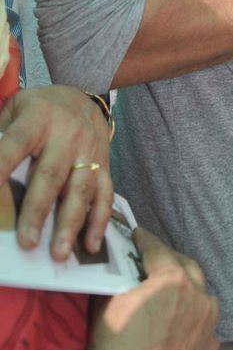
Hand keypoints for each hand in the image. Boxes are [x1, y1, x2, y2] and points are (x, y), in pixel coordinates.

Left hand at [0, 85, 112, 259]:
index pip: (15, 143)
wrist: (84, 96)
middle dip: (38, 210)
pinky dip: (99, 221)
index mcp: (38, 118)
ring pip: (81, 189)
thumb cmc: (40, 110)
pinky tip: (90, 245)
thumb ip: (1, 134)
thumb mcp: (15, 109)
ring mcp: (88, 152)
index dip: (1, 165)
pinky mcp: (103, 165)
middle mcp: (66, 135)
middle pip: (51, 175)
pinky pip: (105, 194)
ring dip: (70, 223)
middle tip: (27, 241)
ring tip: (59, 253)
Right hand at [81, 228, 219, 349]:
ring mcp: (208, 324)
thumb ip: (121, 279)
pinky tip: (180, 324)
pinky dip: (193, 319)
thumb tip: (120, 267)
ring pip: (202, 295)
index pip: (158, 249)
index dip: (146, 239)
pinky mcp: (210, 348)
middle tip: (154, 259)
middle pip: (186, 266)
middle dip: (169, 260)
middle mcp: (197, 297)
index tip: (138, 235)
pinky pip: (205, 325)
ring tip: (172, 292)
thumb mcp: (110, 305)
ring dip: (188, 289)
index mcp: (172, 280)